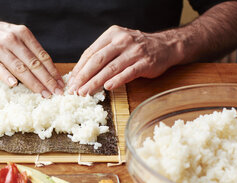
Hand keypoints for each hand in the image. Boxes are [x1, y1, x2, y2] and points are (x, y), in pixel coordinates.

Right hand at [0, 19, 63, 97]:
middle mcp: (13, 40)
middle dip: (47, 80)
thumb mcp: (15, 36)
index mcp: (23, 34)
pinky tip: (15, 85)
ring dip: (33, 83)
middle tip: (56, 93)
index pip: (43, 56)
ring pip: (20, 68)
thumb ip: (29, 51)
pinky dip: (8, 77)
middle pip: (34, 63)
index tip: (60, 84)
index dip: (53, 72)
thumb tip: (47, 71)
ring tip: (43, 94)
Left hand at [67, 25, 182, 95]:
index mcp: (112, 34)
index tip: (71, 82)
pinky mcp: (145, 63)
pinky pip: (128, 73)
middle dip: (83, 77)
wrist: (165, 46)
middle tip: (74, 90)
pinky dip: (117, 80)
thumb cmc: (136, 48)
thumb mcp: (117, 44)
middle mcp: (122, 40)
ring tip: (85, 93)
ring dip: (95, 82)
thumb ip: (101, 56)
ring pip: (110, 68)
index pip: (90, 53)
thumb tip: (80, 75)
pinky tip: (107, 88)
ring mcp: (134, 51)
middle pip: (97, 60)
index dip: (79, 69)